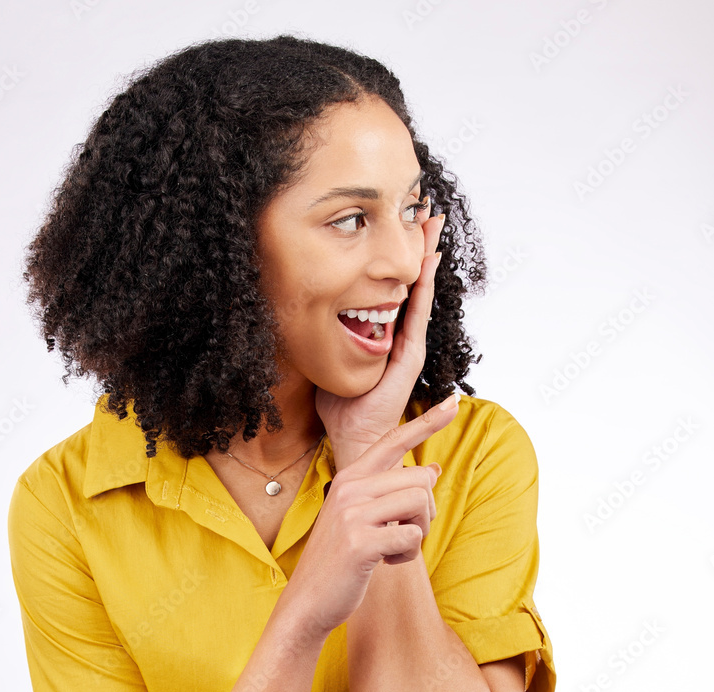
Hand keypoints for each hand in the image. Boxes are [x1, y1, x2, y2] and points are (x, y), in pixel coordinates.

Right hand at [286, 394, 458, 637]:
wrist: (309, 600)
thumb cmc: (341, 559)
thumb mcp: (362, 518)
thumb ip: (391, 492)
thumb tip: (431, 469)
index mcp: (350, 478)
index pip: (393, 440)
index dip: (427, 422)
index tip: (454, 401)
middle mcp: (349, 488)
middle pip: (419, 479)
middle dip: (425, 511)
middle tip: (404, 535)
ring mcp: (353, 514)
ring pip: (419, 503)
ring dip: (418, 534)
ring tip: (395, 550)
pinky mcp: (361, 542)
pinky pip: (411, 536)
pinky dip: (408, 554)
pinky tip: (386, 563)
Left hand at [315, 210, 445, 468]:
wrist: (352, 434)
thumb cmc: (340, 405)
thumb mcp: (330, 359)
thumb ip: (328, 338)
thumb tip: (304, 314)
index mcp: (385, 336)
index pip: (395, 290)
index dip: (400, 260)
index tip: (401, 227)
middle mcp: (402, 337)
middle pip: (414, 283)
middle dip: (419, 248)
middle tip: (427, 212)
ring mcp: (409, 345)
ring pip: (420, 292)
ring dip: (427, 257)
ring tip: (432, 226)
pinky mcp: (409, 356)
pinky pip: (417, 314)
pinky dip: (424, 287)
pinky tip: (428, 262)